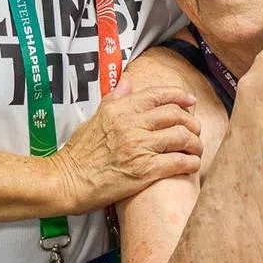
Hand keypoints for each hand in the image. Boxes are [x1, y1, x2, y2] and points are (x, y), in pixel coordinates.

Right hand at [52, 77, 202, 211]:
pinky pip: (178, 162)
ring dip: (195, 143)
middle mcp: (132, 125)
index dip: (179, 96)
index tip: (191, 100)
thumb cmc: (78, 154)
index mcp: (120, 110)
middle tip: (195, 130)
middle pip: (175, 115)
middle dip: (191, 122)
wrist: (66, 181)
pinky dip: (191, 162)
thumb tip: (127, 81)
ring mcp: (139, 147)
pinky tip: (192, 165)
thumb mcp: (93, 119)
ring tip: (196, 149)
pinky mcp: (145, 171)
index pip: (157, 95)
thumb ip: (113, 99)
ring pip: (181, 137)